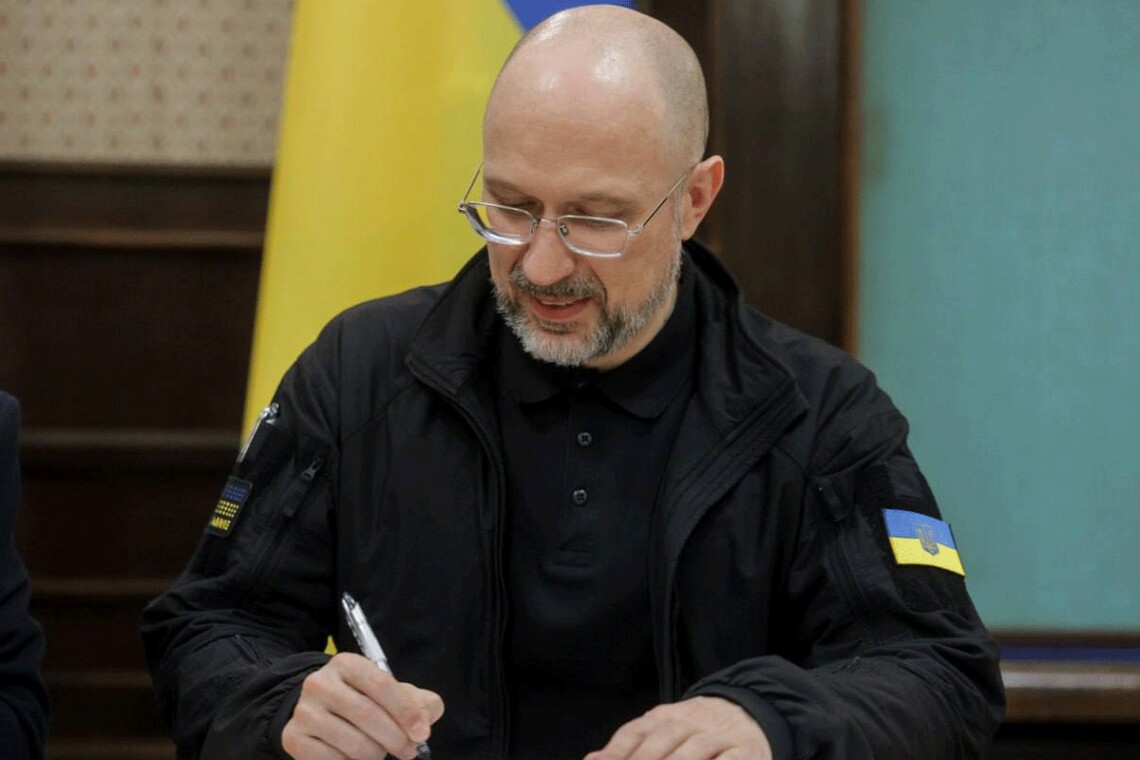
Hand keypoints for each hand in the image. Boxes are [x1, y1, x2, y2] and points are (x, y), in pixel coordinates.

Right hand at [281, 653, 443, 759]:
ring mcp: (304, 711)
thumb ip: (417, 701)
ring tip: (382, 753)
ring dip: (376, 754)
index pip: (381, 685)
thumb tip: (425, 719)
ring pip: (352, 742)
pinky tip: (357, 756)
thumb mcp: (390, 692)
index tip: (421, 733)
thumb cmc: (363, 700)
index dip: (406, 711)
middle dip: (396, 739)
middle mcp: (320, 683)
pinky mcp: (293, 738)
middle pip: (368, 715)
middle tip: (408, 751)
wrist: (319, 711)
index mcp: (346, 664)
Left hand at [584, 696, 771, 759]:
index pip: (636, 733)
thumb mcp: (664, 729)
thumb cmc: (697, 730)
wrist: (752, 710)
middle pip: (662, 742)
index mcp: (665, 716)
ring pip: (693, 751)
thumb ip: (631, 744)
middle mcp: (690, 722)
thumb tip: (593, 759)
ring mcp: (719, 736)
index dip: (618, 752)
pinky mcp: (747, 752)